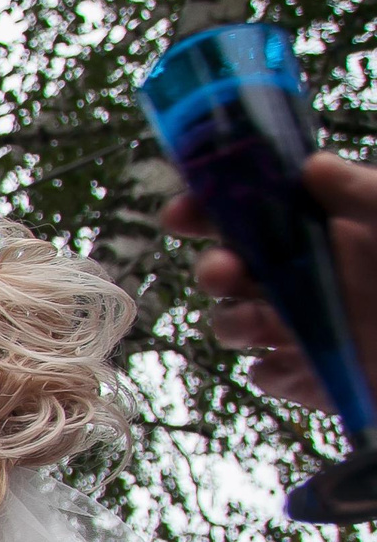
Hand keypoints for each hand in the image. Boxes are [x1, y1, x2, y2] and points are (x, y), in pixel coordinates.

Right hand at [172, 152, 376, 417]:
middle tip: (224, 272)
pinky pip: (269, 375)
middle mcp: (295, 279)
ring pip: (234, 324)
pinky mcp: (309, 375)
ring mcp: (297, 328)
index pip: (237, 216)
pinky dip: (277, 371)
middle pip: (224, 273)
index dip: (200, 213)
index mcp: (308, 233)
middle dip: (213, 271)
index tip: (182, 215)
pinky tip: (305, 363)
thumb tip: (312, 166)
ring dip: (236, 322)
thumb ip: (359, 190)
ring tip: (265, 324)